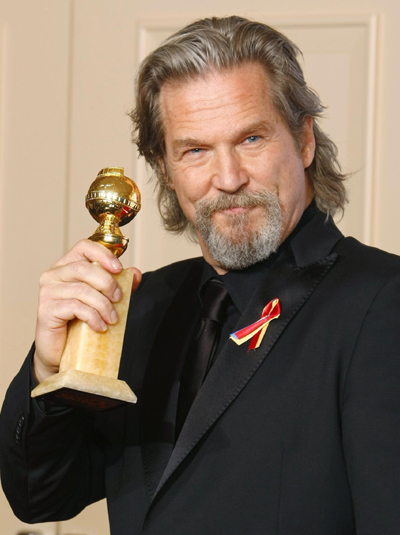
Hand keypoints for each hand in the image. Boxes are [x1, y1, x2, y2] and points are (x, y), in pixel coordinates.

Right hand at [33, 239, 141, 382]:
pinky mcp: (46, 310)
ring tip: (112, 318)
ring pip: (82, 290)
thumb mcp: (103, 299)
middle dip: (107, 283)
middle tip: (119, 298)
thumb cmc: (80, 320)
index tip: (119, 269)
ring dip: (103, 305)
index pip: (84, 247)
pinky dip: (93, 317)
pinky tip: (100, 326)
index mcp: (67, 265)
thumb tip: (136, 273)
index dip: (103, 254)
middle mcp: (54, 274)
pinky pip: (75, 307)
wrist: (62, 349)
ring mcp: (48, 292)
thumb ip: (119, 284)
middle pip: (83, 268)